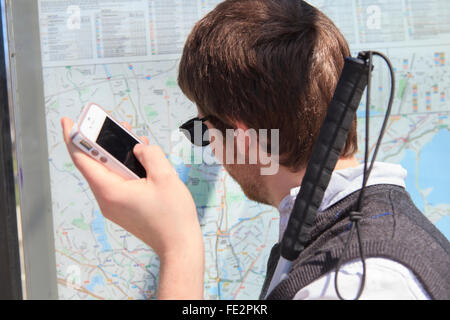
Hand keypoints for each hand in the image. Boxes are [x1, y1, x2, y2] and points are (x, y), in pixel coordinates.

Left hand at [61, 117, 203, 298]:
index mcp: (111, 191)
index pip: (83, 159)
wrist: (179, 245)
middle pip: (96, 164)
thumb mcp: (165, 176)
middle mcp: (106, 200)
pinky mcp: (122, 208)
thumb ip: (150, 154)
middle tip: (110, 123)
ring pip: (108, 172)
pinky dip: (124, 168)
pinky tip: (139, 158)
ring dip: (117, 154)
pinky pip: (117, 182)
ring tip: (130, 137)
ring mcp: (113, 206)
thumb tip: (139, 147)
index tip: (70, 121)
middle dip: (102, 141)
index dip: (74, 137)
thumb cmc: (173, 215)